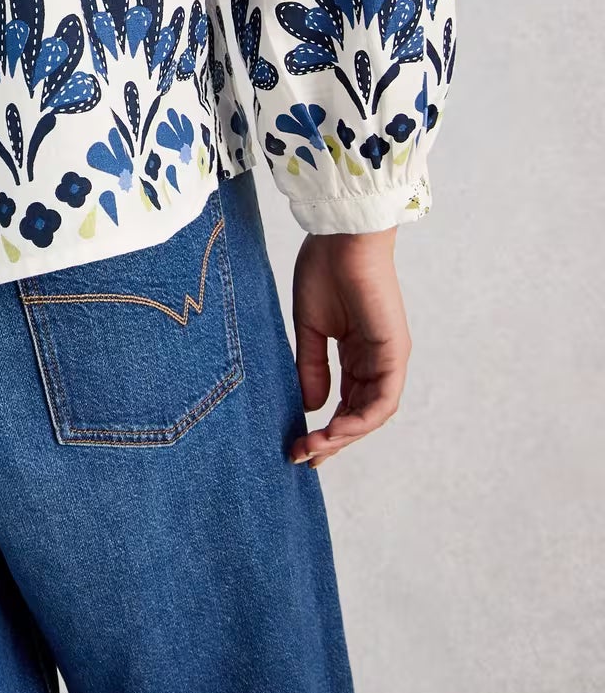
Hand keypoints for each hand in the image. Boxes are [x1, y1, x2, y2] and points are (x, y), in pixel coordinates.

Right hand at [289, 227, 409, 468]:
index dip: (326, 428)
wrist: (340, 235)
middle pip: (361, 414)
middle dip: (333, 440)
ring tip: (314, 449)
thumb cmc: (324, 269)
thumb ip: (312, 367)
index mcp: (358, 352)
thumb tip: (312, 407)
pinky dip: (362, 420)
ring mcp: (388, 357)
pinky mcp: (393, 351)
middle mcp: (377, 359)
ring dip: (345, 436)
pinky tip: (336, 430)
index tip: (298, 445)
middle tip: (302, 457)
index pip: (347, 402)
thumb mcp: (310, 327)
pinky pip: (383, 398)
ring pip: (373, 413)